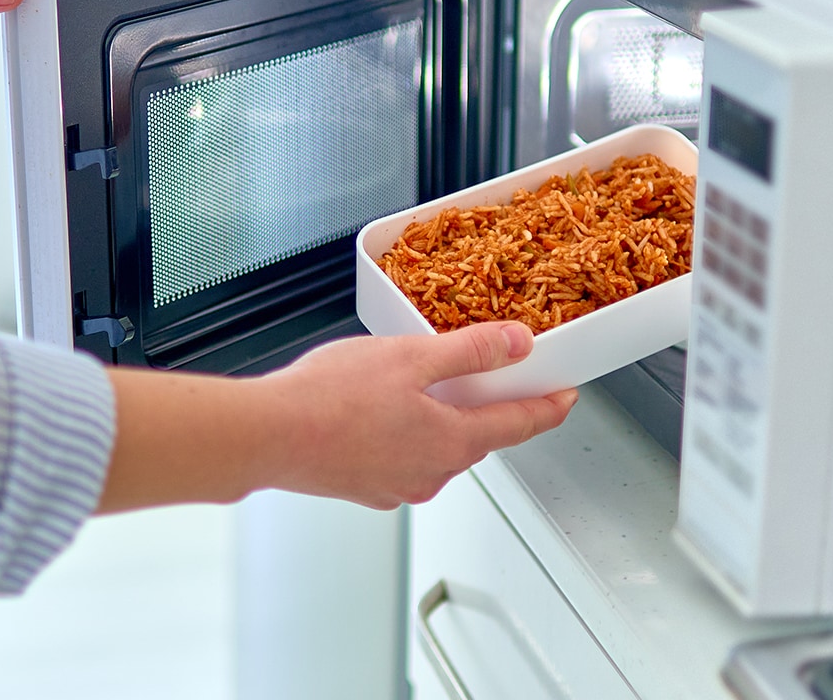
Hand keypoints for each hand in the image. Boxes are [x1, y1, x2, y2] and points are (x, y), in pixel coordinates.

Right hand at [99, 323, 578, 513]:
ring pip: (437, 448)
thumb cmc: (330, 399)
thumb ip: (472, 351)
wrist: (267, 435)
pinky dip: (405, 434)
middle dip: (488, 407)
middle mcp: (431, 473)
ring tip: (424, 384)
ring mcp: (397, 486)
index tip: (566, 397)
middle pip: (478, 436)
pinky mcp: (365, 488)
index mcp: (452, 442)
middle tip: (492, 376)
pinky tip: (381, 409)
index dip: (547, 408)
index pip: (519, 426)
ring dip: (442, 420)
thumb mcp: (413, 357)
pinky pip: (402, 457)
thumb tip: (517, 345)